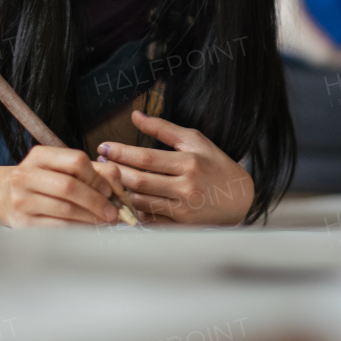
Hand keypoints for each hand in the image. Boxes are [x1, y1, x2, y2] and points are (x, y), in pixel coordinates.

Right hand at [4, 145, 122, 226]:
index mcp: (40, 155)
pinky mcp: (23, 222)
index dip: (99, 177)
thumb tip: (118, 189)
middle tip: (114, 211)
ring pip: (65, 209)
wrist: (1, 196)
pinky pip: (58, 226)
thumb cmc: (41, 180)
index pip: (76, 160)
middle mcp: (26, 175)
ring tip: (107, 221)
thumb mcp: (60, 167)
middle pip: (70, 186)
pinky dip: (79, 227)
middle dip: (97, 200)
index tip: (112, 191)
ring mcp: (22, 199)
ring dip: (91, 217)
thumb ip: (92, 171)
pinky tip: (91, 228)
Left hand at [98, 110, 253, 224]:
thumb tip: (136, 115)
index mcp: (189, 162)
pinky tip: (125, 198)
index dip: (121, 152)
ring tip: (109, 179)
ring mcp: (183, 208)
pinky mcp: (180, 225)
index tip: (103, 147)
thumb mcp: (195, 141)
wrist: (240, 198)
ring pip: (140, 201)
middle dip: (115, 171)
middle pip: (139, 181)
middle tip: (100, 163)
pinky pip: (149, 218)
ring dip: (120, 190)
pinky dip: (134, 209)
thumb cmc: (215, 165)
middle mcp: (186, 186)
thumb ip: (163, 129)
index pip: (146, 158)